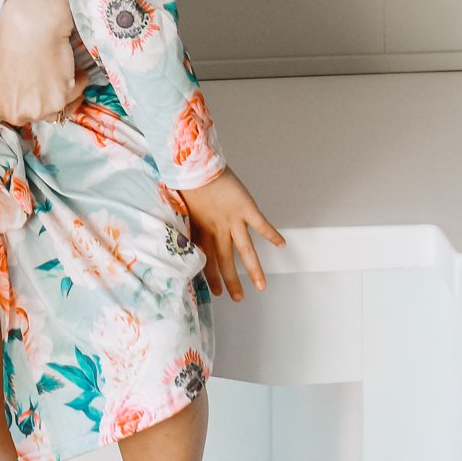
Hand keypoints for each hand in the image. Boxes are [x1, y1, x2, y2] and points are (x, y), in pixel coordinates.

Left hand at [0, 0, 84, 124]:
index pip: (16, 113)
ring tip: (64, 71)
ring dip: (65, 92)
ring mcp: (39, 111)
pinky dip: (78, 81)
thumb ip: (8, 90)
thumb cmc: (12, 38)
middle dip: (46, 98)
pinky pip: (75, 94)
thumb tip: (21, 92)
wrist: (31, 24)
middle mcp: (16, 114)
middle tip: (51, 78)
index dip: (29, 98)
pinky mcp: (60, 100)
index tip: (37, 88)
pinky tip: (73, 67)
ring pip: (60, 108)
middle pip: (38, 114)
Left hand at [179, 167, 285, 300]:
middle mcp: (217, 228)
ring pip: (245, 250)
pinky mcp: (244, 207)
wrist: (192, 163)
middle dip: (232, 281)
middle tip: (237, 298)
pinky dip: (271, 234)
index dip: (211, 276)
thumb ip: (185, 221)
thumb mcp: (181, 206)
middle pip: (226, 260)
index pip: (208, 260)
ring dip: (253, 269)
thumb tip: (180, 234)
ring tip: (261, 285)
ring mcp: (232, 219)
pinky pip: (260, 224)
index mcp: (201, 228)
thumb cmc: (185, 180)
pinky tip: (281, 244)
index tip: (217, 291)